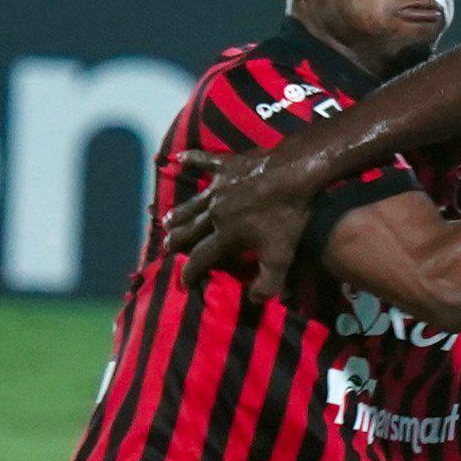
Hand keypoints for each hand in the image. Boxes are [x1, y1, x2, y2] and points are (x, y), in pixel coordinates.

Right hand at [164, 146, 308, 301]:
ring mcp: (219, 187)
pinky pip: (204, 162)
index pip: (201, 258)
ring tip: (167, 221)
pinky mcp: (228, 166)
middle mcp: (215, 212)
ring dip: (179, 213)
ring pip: (192, 203)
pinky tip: (177, 158)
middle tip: (166, 247)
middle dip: (177, 241)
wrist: (294, 174)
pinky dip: (191, 160)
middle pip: (190, 230)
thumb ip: (268, 283)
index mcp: (225, 235)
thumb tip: (254, 301)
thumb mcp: (281, 257)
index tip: (183, 282)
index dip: (190, 272)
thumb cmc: (287, 216)